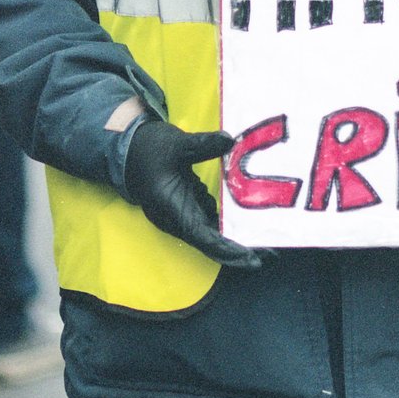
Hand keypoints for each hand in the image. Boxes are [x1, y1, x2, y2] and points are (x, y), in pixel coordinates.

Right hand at [121, 116, 264, 270]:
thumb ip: (203, 144)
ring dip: (237, 238)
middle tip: (272, 253)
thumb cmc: (147, 149)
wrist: (126, 149)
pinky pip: (210, 221)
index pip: (202, 236)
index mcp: (171, 208)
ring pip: (212, 234)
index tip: (251, 257)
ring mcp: (182, 214)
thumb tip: (230, 140)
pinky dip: (229, 223)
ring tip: (268, 242)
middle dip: (239, 250)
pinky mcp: (187, 206)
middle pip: (211, 242)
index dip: (227, 249)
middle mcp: (177, 218)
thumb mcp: (176, 143)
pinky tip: (252, 223)